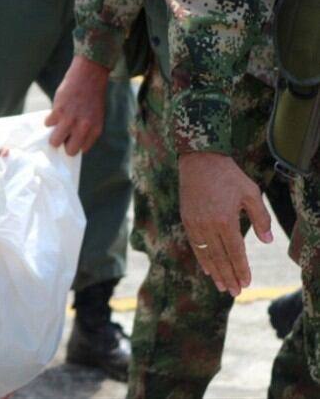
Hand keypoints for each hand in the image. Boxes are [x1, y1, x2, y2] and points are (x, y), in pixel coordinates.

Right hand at [45, 55, 109, 155]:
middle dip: (65, 144)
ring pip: (55, 142)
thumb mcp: (95, 116)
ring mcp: (70, 120)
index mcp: (95, 130)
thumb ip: (86, 129)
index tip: (72, 139)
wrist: (89, 76)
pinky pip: (48, 124)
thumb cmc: (92, 96)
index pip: (82, 149)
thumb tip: (71, 140)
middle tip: (63, 135)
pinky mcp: (58, 112)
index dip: (75, 144)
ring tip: (56, 127)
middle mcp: (84, 128)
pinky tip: (55, 113)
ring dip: (54, 136)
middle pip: (70, 151)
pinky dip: (50, 120)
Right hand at [179, 152, 272, 296]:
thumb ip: (261, 218)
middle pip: (220, 258)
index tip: (246, 283)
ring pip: (206, 254)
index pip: (235, 252)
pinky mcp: (187, 220)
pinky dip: (202, 259)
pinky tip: (207, 269)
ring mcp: (195, 224)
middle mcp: (208, 225)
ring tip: (221, 286)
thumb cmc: (228, 176)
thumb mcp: (251, 193)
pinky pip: (195, 245)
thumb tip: (267, 240)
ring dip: (215, 272)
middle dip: (228, 276)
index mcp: (225, 220)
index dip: (241, 269)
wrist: (199, 162)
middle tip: (235, 292)